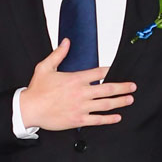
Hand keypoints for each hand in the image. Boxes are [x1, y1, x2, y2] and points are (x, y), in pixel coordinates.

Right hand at [19, 40, 135, 130]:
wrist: (29, 109)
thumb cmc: (36, 89)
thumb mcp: (45, 67)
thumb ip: (58, 54)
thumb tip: (67, 42)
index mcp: (75, 79)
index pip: (98, 72)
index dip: (109, 70)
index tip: (115, 70)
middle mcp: (81, 93)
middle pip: (108, 89)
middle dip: (123, 87)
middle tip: (133, 87)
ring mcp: (81, 107)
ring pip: (106, 104)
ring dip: (120, 102)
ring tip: (129, 99)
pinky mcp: (78, 119)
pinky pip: (97, 120)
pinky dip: (109, 119)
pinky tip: (117, 117)